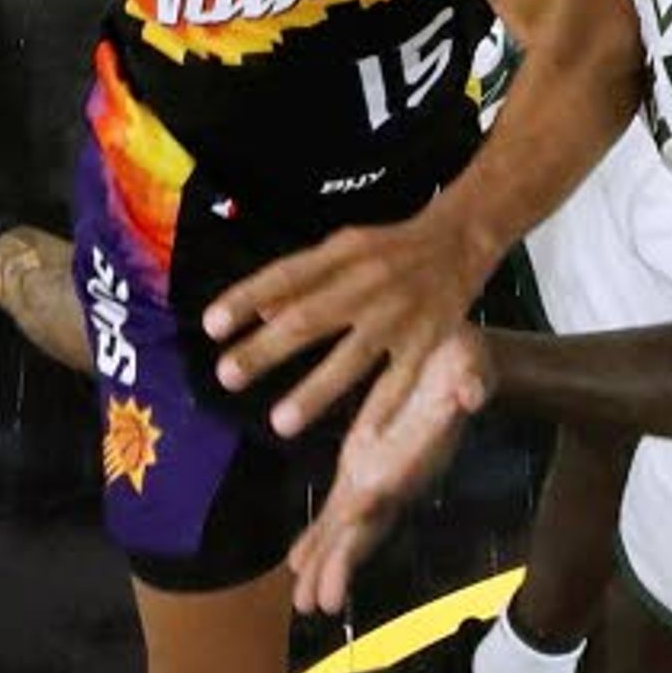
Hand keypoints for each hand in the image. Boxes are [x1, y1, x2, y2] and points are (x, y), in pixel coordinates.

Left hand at [205, 200, 500, 434]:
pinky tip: (363, 436)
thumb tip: (257, 309)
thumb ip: (302, 276)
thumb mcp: (344, 246)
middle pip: (308, 319)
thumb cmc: (391, 246)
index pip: (283, 276)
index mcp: (340, 256)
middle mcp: (366, 283)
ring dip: (315, 392)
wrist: (461, 237)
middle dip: (265, 350)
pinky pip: (402, 378)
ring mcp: (397, 314)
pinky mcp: (427, 338)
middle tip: (226, 376)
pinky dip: (384, 407)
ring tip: (279, 422)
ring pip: (351, 358)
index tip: (210, 327)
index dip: (245, 299)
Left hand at [288, 322, 488, 613]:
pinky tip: (298, 563)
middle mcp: (400, 476)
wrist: (458, 366)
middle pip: (371, 524)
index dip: (374, 508)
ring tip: (303, 600)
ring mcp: (379, 478)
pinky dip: (319, 538)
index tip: (349, 529)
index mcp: (420, 452)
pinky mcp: (362, 469)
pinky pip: (338, 511)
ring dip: (326, 563)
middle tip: (321, 603)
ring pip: (350, 529)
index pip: (395, 485)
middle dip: (345, 562)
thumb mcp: (473, 361)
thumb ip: (472, 380)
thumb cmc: (465, 361)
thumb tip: (471, 393)